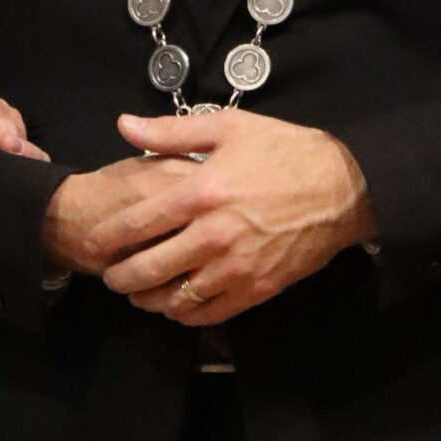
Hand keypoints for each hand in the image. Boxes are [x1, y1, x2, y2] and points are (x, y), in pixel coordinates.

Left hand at [44, 108, 375, 324]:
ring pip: (175, 298)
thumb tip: (124, 127)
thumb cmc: (285, 152)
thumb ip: (171, 132)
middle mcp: (213, 235)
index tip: (95, 242)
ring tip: (138, 294)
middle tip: (110, 276)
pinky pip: (209, 313)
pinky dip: (185, 314)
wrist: (345, 188)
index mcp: (201, 193)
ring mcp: (236, 266)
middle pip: (148, 269)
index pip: (137, 224)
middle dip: (120, 277)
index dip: (108, 238)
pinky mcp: (257, 288)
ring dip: (149, 300)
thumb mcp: (229, 128)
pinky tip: (176, 306)